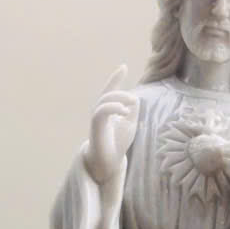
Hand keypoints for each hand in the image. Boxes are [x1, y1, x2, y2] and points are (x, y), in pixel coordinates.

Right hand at [83, 64, 138, 183]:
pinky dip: (113, 107)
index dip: (116, 78)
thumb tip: (134, 98)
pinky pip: (101, 111)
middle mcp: (100, 112)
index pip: (110, 90)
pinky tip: (124, 111)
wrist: (109, 162)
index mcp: (108, 110)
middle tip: (133, 100)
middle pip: (107, 93)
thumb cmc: (118, 143)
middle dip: (120, 91)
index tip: (124, 66)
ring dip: (118, 99)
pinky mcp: (96, 126)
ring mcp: (96, 118)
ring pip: (103, 100)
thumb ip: (133, 109)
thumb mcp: (130, 123)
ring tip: (130, 105)